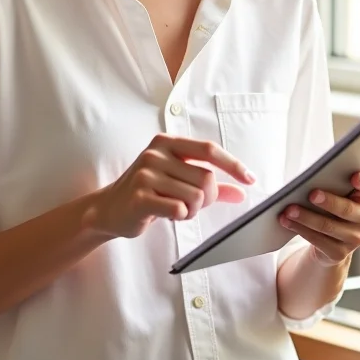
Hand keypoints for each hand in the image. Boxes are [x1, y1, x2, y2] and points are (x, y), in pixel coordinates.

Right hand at [85, 134, 255, 238]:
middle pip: (206, 178)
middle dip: (207, 198)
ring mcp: (146, 174)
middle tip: (192, 204)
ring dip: (192, 210)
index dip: (233, 164)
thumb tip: (242, 191)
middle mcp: (156, 153)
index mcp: (167, 142)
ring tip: (176, 208)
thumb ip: (210, 185)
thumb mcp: (178, 181)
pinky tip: (167, 214)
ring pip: (195, 196)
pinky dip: (180, 216)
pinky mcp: (140, 196)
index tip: (250, 179)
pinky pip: (179, 209)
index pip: (208, 149)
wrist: (109, 209)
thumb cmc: (148, 192)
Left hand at [278, 172, 359, 266]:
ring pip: (328, 226)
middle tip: (311, 194)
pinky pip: (318, 241)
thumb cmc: (330, 205)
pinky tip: (287, 221)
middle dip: (328, 201)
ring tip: (288, 209)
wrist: (331, 239)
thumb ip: (331, 184)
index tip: (354, 176)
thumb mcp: (336, 194)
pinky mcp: (340, 253)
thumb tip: (307, 178)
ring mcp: (355, 238)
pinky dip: (300, 229)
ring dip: (306, 217)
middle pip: (347, 209)